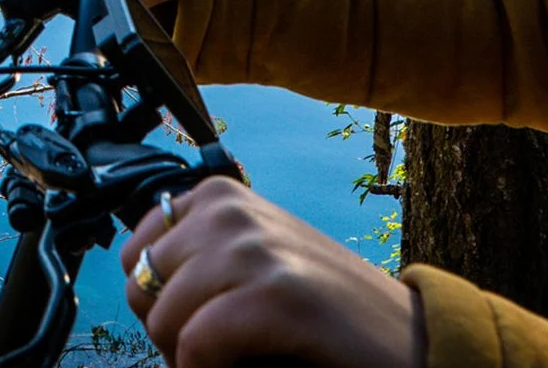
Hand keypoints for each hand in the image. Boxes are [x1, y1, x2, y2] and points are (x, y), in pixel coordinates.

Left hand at [121, 178, 420, 367]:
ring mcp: (254, 246)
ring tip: (241, 362)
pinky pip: (197, 345)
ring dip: (191, 360)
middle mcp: (230, 210)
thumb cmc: (325, 315)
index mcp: (218, 196)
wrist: (413, 343)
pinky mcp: (277, 292)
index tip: (199, 327)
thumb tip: (136, 285)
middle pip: (143, 291)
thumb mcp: (251, 265)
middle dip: (172, 336)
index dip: (158, 305)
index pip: (134, 257)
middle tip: (224, 354)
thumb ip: (195, 259)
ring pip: (164, 320)